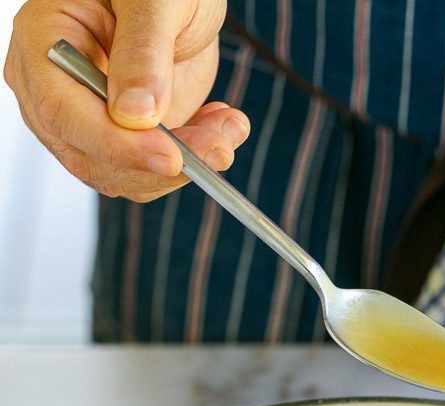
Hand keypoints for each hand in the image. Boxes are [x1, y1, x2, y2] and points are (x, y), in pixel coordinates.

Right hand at [4, 0, 249, 201]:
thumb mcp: (153, 0)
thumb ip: (143, 51)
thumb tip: (132, 114)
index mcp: (45, 44)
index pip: (64, 114)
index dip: (118, 145)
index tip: (171, 157)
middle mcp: (58, 91)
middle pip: (94, 159)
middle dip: (161, 164)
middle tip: (218, 146)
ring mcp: (92, 122)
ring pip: (129, 176)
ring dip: (188, 165)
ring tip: (228, 129)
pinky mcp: (128, 141)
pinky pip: (156, 171)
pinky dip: (196, 159)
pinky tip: (222, 126)